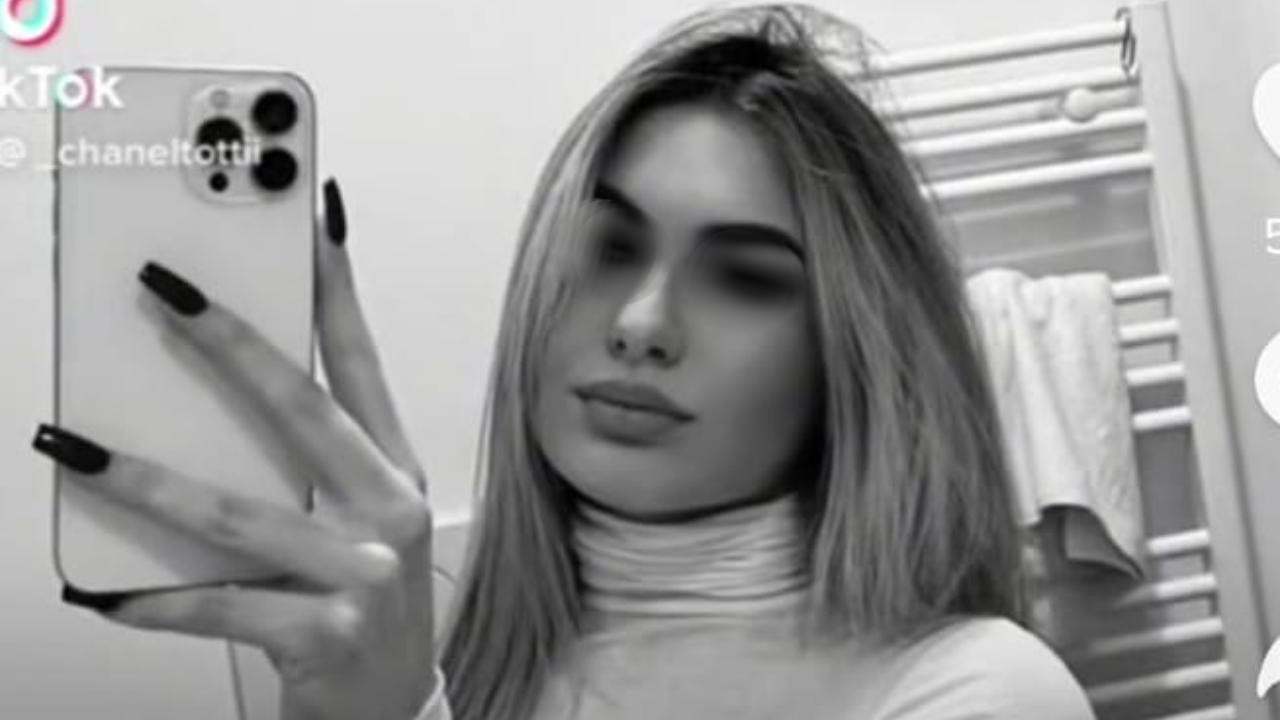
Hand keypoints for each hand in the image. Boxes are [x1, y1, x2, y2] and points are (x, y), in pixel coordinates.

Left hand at [33, 178, 437, 719]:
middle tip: (164, 289)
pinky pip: (219, 606)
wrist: (387, 709)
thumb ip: (307, 466)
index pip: (361, 364)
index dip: (338, 290)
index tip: (316, 218)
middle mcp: (387, 510)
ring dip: (144, 479)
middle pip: (302, 411)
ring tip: (71, 444)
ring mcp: (362, 572)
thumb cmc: (362, 601)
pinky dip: (154, 599)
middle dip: (230, 341)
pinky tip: (101, 589)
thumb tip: (206, 406)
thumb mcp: (354, 523)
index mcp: (393, 471)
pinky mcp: (324, 633)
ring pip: (238, 513)